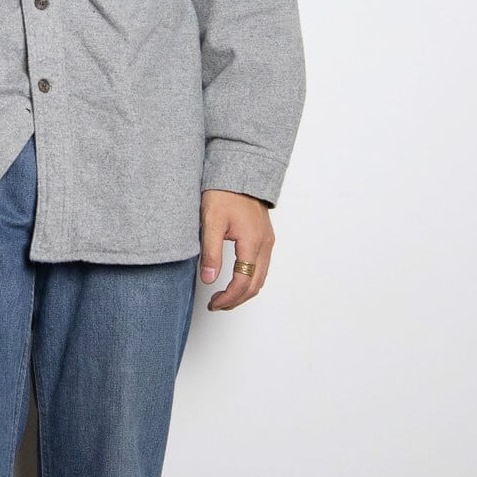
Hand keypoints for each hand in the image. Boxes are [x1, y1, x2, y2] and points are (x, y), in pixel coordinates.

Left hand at [199, 189, 273, 311]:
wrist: (239, 171)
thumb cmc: (224, 192)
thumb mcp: (211, 221)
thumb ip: (211, 252)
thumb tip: (209, 279)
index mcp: (253, 242)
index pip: (244, 282)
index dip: (228, 298)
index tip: (213, 303)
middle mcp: (265, 244)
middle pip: (255, 284)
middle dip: (237, 299)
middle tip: (217, 304)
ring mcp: (267, 241)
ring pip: (260, 277)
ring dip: (244, 291)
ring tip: (224, 296)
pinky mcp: (265, 236)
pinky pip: (261, 266)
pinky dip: (250, 279)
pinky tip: (235, 279)